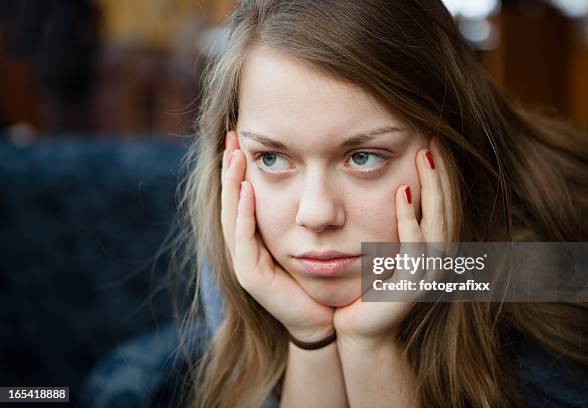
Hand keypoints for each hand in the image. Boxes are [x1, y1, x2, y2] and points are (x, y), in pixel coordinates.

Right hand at [221, 130, 334, 341]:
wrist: (321, 318)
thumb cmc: (318, 278)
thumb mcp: (309, 238)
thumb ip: (303, 212)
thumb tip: (314, 178)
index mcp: (256, 236)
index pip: (242, 195)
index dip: (239, 168)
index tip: (242, 137)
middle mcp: (244, 246)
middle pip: (231, 200)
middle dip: (230, 168)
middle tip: (232, 136)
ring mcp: (244, 261)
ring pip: (231, 215)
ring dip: (232, 185)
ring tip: (235, 156)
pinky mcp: (251, 276)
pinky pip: (243, 239)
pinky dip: (244, 213)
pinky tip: (248, 189)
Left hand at [333, 137, 452, 345]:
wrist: (359, 329)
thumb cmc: (366, 287)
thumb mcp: (382, 249)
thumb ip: (393, 225)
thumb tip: (394, 188)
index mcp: (432, 250)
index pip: (443, 205)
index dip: (442, 175)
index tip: (432, 143)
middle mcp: (438, 260)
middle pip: (446, 208)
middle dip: (442, 174)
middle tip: (433, 141)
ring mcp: (428, 273)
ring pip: (437, 222)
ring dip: (432, 188)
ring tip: (425, 157)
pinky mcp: (412, 285)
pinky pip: (414, 245)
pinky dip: (409, 218)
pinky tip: (402, 192)